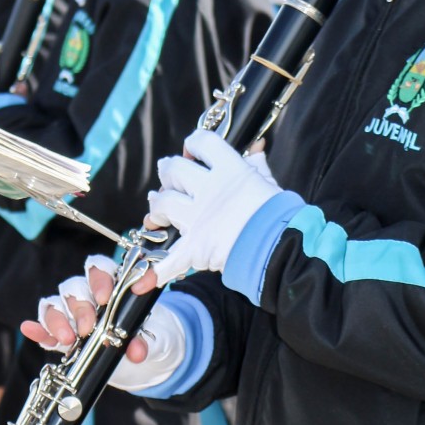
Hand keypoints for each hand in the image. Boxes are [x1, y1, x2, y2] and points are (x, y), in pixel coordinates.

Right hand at [20, 257, 185, 391]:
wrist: (140, 357)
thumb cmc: (147, 336)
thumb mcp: (153, 338)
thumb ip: (146, 341)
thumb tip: (137, 351)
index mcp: (113, 286)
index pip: (101, 269)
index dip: (100, 279)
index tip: (105, 298)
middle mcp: (88, 295)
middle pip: (75, 287)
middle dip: (81, 307)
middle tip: (88, 328)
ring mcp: (72, 315)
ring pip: (56, 304)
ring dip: (59, 319)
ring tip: (68, 338)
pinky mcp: (61, 335)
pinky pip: (44, 327)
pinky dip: (38, 329)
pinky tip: (31, 330)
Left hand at [146, 129, 280, 286]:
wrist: (281, 248)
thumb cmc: (280, 215)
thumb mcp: (269, 183)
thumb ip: (257, 163)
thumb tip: (255, 146)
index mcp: (229, 170)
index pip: (202, 143)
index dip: (193, 144)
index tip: (192, 150)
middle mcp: (209, 190)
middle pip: (174, 170)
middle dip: (168, 172)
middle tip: (169, 176)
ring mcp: (198, 218)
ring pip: (163, 203)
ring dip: (156, 206)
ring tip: (157, 211)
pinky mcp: (195, 247)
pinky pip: (171, 260)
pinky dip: (158, 271)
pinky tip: (144, 281)